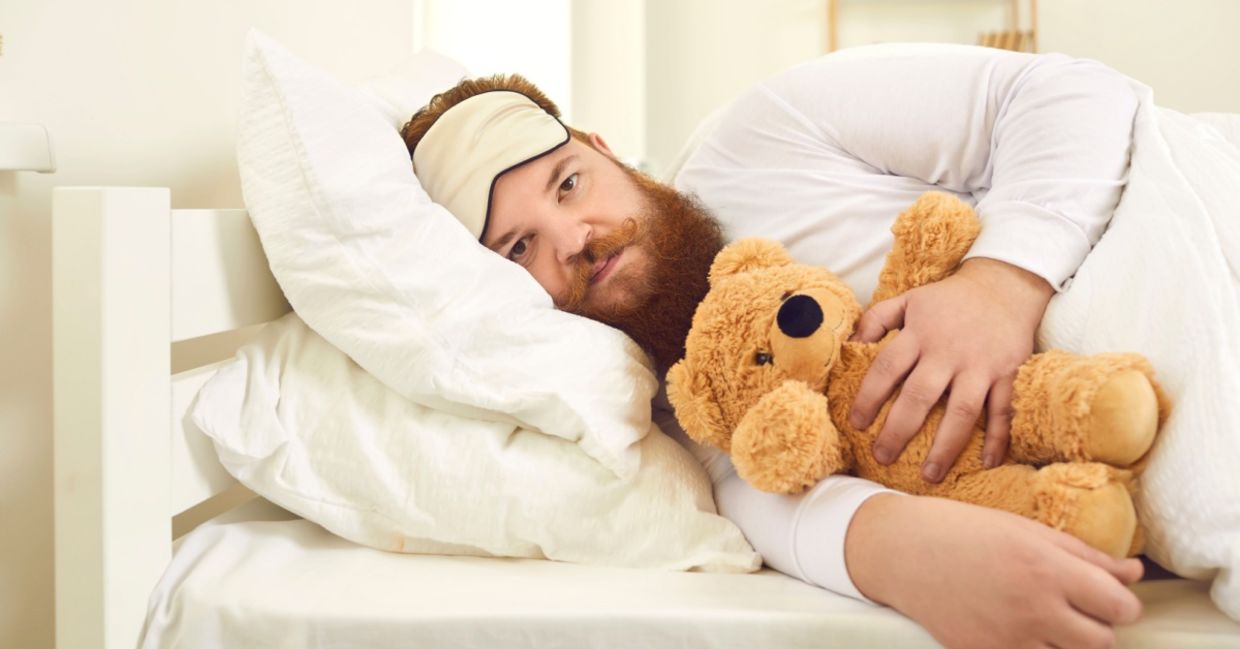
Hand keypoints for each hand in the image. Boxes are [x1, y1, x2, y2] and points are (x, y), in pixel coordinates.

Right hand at [846, 494, 1143, 648]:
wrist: (900, 551)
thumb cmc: (962, 531)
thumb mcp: (1026, 530)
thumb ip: (1084, 554)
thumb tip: (1133, 573)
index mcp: (1048, 567)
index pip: (1121, 606)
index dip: (1120, 602)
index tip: (1106, 596)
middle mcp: (1034, 606)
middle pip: (1102, 641)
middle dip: (1096, 626)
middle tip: (1073, 608)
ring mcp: (1008, 637)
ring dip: (1064, 643)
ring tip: (1041, 618)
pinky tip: (1012, 628)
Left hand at [848, 258, 1052, 481]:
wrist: (1003, 285)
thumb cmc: (949, 299)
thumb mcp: (908, 300)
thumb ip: (877, 320)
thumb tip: (849, 344)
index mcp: (919, 334)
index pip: (886, 369)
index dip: (868, 397)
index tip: (856, 423)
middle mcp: (948, 352)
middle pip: (919, 396)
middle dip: (898, 430)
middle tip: (882, 457)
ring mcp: (980, 365)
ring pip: (961, 411)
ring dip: (945, 446)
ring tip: (929, 475)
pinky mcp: (1008, 374)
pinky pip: (1003, 410)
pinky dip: (998, 438)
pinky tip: (988, 463)